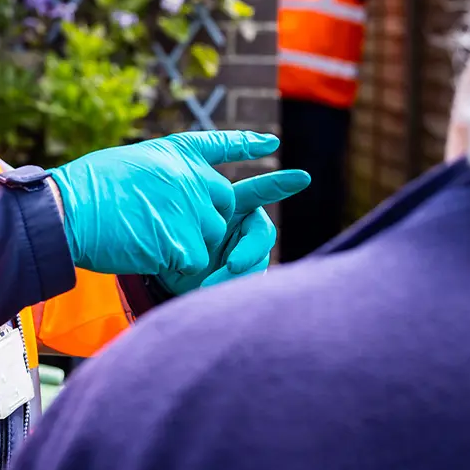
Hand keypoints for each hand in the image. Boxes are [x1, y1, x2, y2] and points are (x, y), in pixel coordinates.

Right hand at [50, 132, 304, 288]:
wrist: (69, 212)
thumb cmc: (86, 191)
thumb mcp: (132, 164)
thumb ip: (164, 174)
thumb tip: (178, 193)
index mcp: (176, 154)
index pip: (220, 145)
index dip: (245, 144)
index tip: (271, 142)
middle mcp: (192, 176)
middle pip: (221, 207)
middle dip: (201, 223)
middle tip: (159, 225)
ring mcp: (192, 208)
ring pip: (210, 238)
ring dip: (185, 247)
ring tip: (146, 236)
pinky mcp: (186, 240)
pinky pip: (196, 262)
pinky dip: (176, 267)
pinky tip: (148, 252)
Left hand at [158, 168, 310, 293]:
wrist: (167, 269)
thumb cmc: (174, 235)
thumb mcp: (181, 221)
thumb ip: (198, 216)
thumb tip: (212, 217)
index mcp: (234, 204)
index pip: (261, 191)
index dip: (281, 184)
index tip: (303, 177)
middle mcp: (246, 226)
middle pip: (263, 234)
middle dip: (251, 250)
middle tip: (233, 264)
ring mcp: (248, 253)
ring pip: (256, 264)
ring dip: (235, 276)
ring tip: (209, 285)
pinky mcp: (246, 277)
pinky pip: (247, 283)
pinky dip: (230, 288)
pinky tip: (209, 291)